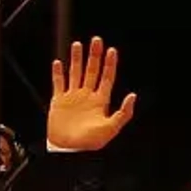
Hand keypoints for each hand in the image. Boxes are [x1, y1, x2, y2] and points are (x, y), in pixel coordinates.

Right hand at [47, 37, 137, 151]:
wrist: (70, 150)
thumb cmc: (90, 142)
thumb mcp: (111, 128)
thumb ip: (123, 113)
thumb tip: (133, 96)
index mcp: (100, 101)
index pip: (107, 78)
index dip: (110, 64)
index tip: (112, 51)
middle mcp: (87, 96)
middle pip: (92, 71)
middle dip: (94, 55)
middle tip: (97, 40)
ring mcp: (73, 97)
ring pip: (75, 73)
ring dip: (77, 59)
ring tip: (78, 44)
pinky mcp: (59, 100)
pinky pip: (58, 83)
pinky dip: (58, 73)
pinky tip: (58, 62)